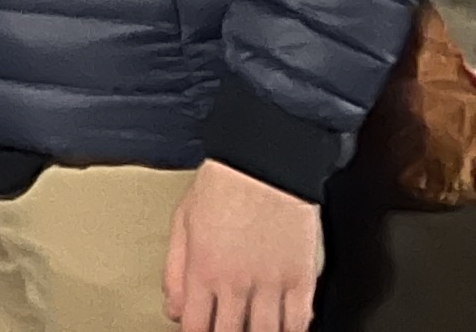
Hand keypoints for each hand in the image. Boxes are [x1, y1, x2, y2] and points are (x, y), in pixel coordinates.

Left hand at [162, 159, 319, 331]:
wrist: (265, 160)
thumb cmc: (223, 184)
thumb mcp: (183, 221)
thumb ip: (175, 269)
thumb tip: (174, 308)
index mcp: (203, 270)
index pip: (195, 327)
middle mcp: (236, 283)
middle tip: (226, 329)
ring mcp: (271, 284)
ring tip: (251, 328)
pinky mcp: (301, 278)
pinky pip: (299, 322)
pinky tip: (284, 330)